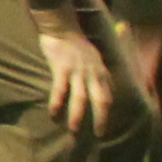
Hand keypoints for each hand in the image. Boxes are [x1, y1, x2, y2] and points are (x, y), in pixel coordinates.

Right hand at [34, 11, 110, 134]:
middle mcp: (93, 72)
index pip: (108, 94)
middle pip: (100, 99)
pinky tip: (53, 113)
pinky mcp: (62, 67)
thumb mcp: (95, 58)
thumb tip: (106, 87)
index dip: (107, 111)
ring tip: (73, 130)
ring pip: (80, 97)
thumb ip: (100, 73)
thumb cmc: (76, 43)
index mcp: (101, 71)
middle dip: (100, 118)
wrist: (62, 27)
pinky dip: (57, 102)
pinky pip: (60, 89)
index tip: (103, 125)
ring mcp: (78, 70)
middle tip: (97, 134)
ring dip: (77, 115)